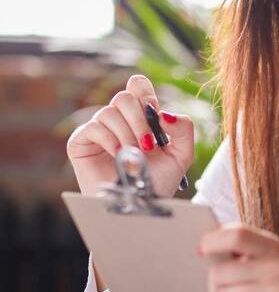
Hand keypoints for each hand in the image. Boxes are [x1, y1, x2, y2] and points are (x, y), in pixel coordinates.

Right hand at [67, 74, 193, 197]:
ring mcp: (99, 130)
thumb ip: (184, 128)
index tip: (154, 112)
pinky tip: (119, 156)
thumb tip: (164, 113)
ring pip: (109, 112)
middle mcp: (119, 120)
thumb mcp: (182, 154)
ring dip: (127, 134)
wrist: (140, 205)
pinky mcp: (81, 142)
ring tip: (134, 156)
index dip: (144, 92)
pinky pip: (93, 127)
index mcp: (141, 117)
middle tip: (148, 144)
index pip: (137, 86)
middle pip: (124, 96)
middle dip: (140, 120)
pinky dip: (110, 140)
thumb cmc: (158, 181)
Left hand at [198, 224, 278, 291]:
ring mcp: (277, 291)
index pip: (238, 234)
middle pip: (221, 271)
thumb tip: (206, 249)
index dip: (214, 240)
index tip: (202, 249)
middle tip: (225, 289)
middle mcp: (278, 266)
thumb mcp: (271, 264)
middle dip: (214, 284)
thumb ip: (243, 253)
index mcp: (274, 247)